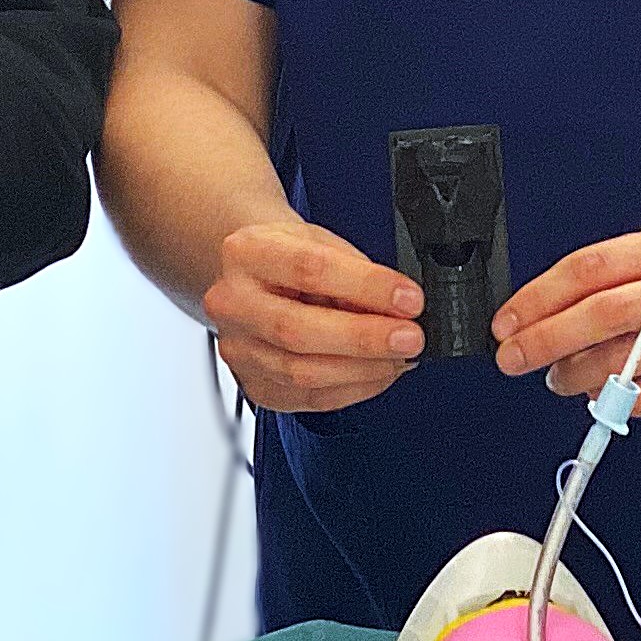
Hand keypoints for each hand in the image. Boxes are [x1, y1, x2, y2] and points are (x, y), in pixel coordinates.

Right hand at [204, 217, 420, 413]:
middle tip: (410, 338)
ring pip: (302, 373)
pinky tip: (377, 373)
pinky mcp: (253, 384)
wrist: (254, 275)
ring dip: (363, 369)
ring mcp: (237, 348)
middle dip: (364, 339)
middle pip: (297, 331)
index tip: (409, 300)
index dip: (366, 287)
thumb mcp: (323, 243)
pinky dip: (353, 389)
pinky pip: (309, 398)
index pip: (309, 270)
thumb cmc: (291, 256)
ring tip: (399, 356)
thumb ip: (357, 274)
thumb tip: (399, 310)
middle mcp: (231, 302)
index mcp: (247, 253)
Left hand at [492, 226, 640, 427]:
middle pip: (600, 313)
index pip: (589, 268)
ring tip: (559, 378)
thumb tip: (532, 317)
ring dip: (572, 376)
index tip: (508, 322)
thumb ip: (605, 282)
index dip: (538, 298)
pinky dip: (610, 402)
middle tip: (514, 357)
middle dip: (543, 340)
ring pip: (617, 362)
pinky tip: (601, 395)